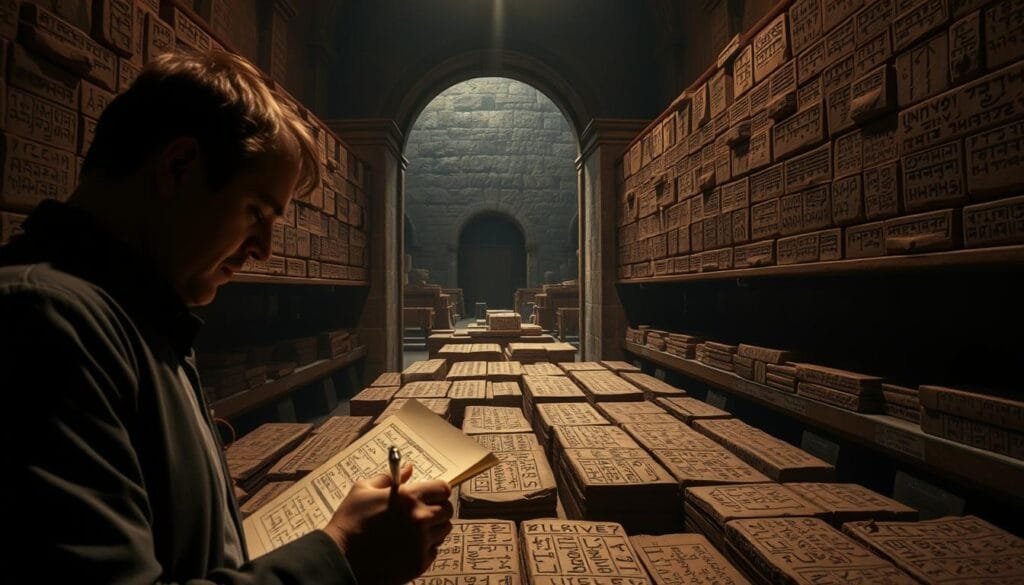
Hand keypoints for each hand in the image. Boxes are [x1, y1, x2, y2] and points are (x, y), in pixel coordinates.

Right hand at [322, 464, 453, 584]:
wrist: (340, 558)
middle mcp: (419, 519)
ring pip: (443, 531)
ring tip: (412, 530)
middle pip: (447, 510)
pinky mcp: (419, 563)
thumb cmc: (349, 522)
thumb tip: (408, 468)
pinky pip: (434, 551)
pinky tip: (407, 546)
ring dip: (433, 529)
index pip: (443, 489)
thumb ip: (389, 478)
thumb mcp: (363, 490)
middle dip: (437, 509)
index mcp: (408, 497)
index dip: (437, 491)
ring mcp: (421, 542)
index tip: (430, 495)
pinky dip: (425, 548)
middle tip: (421, 513)